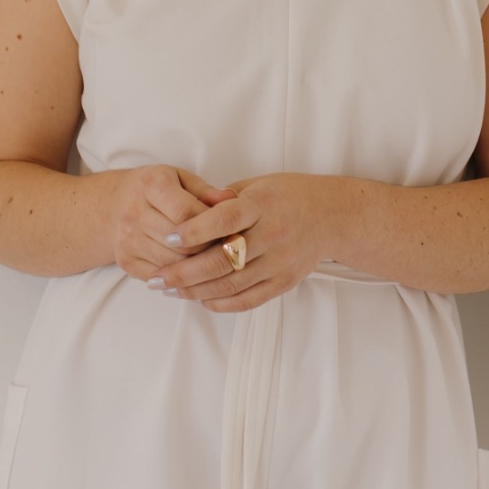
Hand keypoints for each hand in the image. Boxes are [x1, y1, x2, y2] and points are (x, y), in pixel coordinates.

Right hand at [108, 165, 236, 281]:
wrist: (113, 206)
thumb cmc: (157, 190)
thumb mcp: (181, 179)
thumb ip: (206, 191)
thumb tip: (231, 199)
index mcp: (150, 184)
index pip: (186, 212)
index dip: (211, 224)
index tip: (229, 228)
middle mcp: (134, 213)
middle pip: (181, 242)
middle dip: (209, 248)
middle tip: (228, 249)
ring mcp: (127, 240)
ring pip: (173, 264)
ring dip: (198, 267)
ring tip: (214, 260)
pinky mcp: (126, 262)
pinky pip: (160, 278)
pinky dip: (180, 279)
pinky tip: (195, 272)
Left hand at [146, 174, 342, 311]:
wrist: (333, 216)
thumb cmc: (287, 195)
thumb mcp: (256, 185)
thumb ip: (222, 201)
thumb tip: (185, 217)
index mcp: (262, 204)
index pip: (224, 220)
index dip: (194, 231)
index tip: (168, 237)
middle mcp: (272, 235)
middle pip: (223, 260)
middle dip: (184, 273)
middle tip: (156, 279)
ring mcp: (280, 262)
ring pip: (231, 285)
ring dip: (195, 291)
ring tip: (169, 291)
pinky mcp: (284, 282)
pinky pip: (248, 300)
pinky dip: (220, 303)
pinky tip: (199, 300)